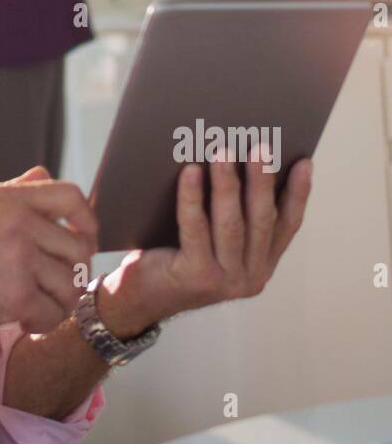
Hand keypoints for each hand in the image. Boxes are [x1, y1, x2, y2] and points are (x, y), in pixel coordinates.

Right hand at [0, 166, 97, 336]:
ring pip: (71, 284)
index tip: (87, 237)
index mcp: (10, 199)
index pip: (71, 196)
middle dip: (75, 272)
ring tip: (40, 306)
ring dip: (60, 302)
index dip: (88, 219)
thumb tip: (44, 173)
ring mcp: (20, 258)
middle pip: (79, 247)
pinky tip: (26, 321)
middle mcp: (19, 223)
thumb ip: (17, 191)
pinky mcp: (18, 295)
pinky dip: (43, 323)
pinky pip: (54, 313)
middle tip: (59, 285)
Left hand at [98, 151, 313, 335]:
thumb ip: (232, 214)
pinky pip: (196, 229)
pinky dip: (193, 198)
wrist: (139, 297)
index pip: (287, 226)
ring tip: (223, 152)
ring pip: (232, 224)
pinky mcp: (196, 276)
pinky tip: (190, 172)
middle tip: (261, 146)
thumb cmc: (175, 256)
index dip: (298, 193)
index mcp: (261, 265)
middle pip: (262, 221)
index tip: (303, 161)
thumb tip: (238, 157)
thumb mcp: (213, 239)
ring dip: (228, 185)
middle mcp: (250, 276)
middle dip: (262, 181)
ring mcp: (224, 280)